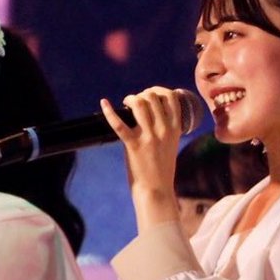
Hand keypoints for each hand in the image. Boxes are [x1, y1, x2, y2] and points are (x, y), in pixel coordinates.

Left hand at [100, 86, 185, 228]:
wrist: (156, 188)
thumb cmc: (162, 167)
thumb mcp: (171, 143)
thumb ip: (166, 128)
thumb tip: (154, 112)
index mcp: (175, 128)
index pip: (171, 97)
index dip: (159, 91)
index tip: (150, 95)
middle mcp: (164, 129)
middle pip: (153, 97)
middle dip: (142, 94)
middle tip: (135, 101)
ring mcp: (149, 136)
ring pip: (139, 104)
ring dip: (130, 99)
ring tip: (126, 103)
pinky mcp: (133, 144)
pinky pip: (119, 124)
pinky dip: (109, 112)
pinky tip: (103, 103)